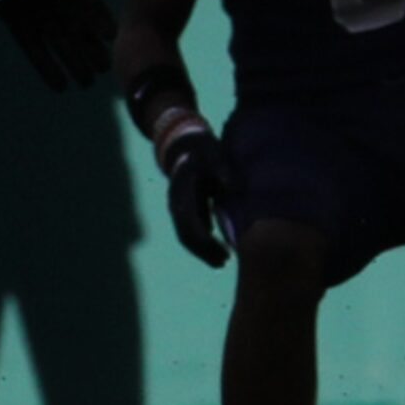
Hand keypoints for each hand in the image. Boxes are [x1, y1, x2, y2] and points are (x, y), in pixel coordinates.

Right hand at [0, 0, 116, 89]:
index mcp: (21, 22)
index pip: (38, 53)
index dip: (50, 70)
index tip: (62, 88)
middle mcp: (43, 14)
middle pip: (63, 45)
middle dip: (76, 63)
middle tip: (89, 82)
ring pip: (79, 27)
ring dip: (92, 46)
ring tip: (104, 65)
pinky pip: (89, 1)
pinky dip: (99, 15)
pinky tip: (110, 32)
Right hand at [154, 118, 234, 266]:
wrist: (185, 143)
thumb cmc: (201, 146)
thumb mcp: (212, 150)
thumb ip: (220, 165)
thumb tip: (228, 184)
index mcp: (180, 191)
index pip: (189, 222)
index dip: (203, 240)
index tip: (220, 250)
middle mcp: (176, 203)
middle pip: (187, 235)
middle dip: (204, 252)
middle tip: (225, 262)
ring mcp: (180, 208)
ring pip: (189, 237)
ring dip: (204, 252)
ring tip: (224, 262)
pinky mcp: (188, 210)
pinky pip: (194, 232)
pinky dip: (206, 244)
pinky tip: (221, 252)